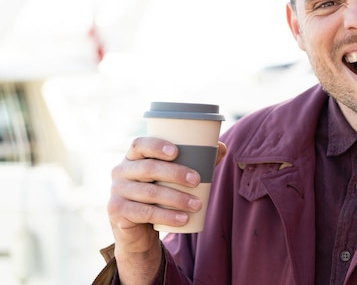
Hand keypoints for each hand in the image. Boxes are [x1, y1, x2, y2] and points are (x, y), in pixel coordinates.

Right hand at [107, 137, 226, 282]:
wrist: (137, 229)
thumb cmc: (159, 193)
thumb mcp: (172, 177)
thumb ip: (195, 161)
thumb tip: (222, 148)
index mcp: (133, 157)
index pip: (139, 144)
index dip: (156, 145)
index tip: (177, 151)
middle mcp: (120, 171)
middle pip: (148, 168)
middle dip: (175, 173)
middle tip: (197, 180)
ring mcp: (116, 192)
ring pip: (149, 192)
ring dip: (176, 198)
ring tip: (197, 204)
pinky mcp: (118, 212)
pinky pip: (144, 212)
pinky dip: (166, 216)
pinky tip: (182, 219)